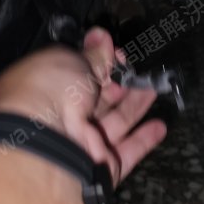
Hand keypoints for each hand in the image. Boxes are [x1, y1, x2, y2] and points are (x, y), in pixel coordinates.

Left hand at [0, 28, 166, 183]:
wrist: (46, 140)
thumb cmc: (49, 91)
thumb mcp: (72, 60)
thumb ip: (92, 53)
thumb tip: (101, 36)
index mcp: (43, 90)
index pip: (74, 76)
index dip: (97, 64)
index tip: (117, 55)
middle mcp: (58, 119)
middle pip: (96, 101)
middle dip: (118, 85)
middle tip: (138, 71)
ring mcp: (79, 145)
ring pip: (113, 124)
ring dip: (134, 106)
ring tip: (153, 88)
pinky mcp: (100, 167)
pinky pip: (125, 153)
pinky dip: (143, 140)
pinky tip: (159, 126)